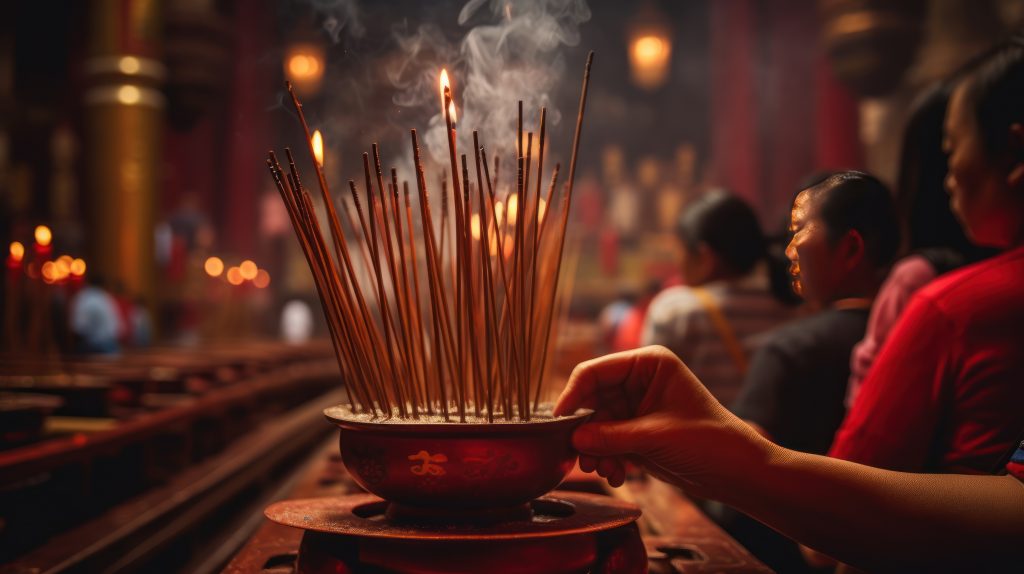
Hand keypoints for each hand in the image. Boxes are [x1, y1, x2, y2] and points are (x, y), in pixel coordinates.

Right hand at [554, 346, 770, 496]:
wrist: (737, 473)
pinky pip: (608, 441)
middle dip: (586, 431)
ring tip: (604, 472)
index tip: (558, 423)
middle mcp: (640, 380)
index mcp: (648, 363)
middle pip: (592, 400)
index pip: (595, 371)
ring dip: (596, 450)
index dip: (573, 396)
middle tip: (581, 459)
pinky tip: (618, 475)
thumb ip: (610, 436)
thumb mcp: (655, 436)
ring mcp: (638, 407)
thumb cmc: (708, 442)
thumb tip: (573, 439)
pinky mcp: (638, 432)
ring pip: (597, 424)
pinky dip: (607, 458)